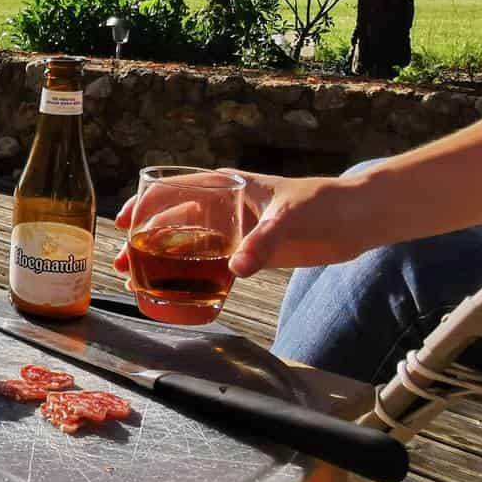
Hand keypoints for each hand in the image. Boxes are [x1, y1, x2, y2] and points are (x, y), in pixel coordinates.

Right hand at [115, 169, 374, 278]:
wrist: (359, 220)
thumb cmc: (324, 203)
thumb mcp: (289, 218)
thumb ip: (262, 243)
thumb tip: (235, 270)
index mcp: (226, 186)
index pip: (173, 189)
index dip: (144, 204)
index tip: (123, 223)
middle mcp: (224, 208)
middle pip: (173, 223)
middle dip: (144, 242)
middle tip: (123, 264)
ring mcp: (235, 232)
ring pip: (188, 247)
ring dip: (163, 263)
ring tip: (137, 282)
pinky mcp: (250, 254)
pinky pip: (212, 267)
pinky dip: (194, 280)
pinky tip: (179, 296)